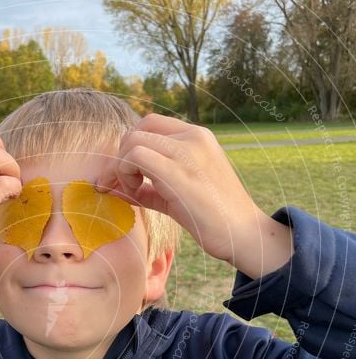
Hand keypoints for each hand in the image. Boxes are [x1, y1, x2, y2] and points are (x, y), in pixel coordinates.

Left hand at [96, 114, 292, 275]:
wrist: (244, 234)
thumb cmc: (213, 219)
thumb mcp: (177, 194)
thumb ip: (149, 187)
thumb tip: (115, 188)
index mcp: (197, 137)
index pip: (150, 124)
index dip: (131, 147)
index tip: (129, 175)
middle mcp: (193, 137)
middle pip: (137, 130)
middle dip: (121, 157)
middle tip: (126, 186)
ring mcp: (187, 151)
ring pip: (133, 141)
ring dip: (121, 167)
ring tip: (133, 191)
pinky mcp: (179, 172)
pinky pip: (135, 156)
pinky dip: (124, 174)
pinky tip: (134, 193)